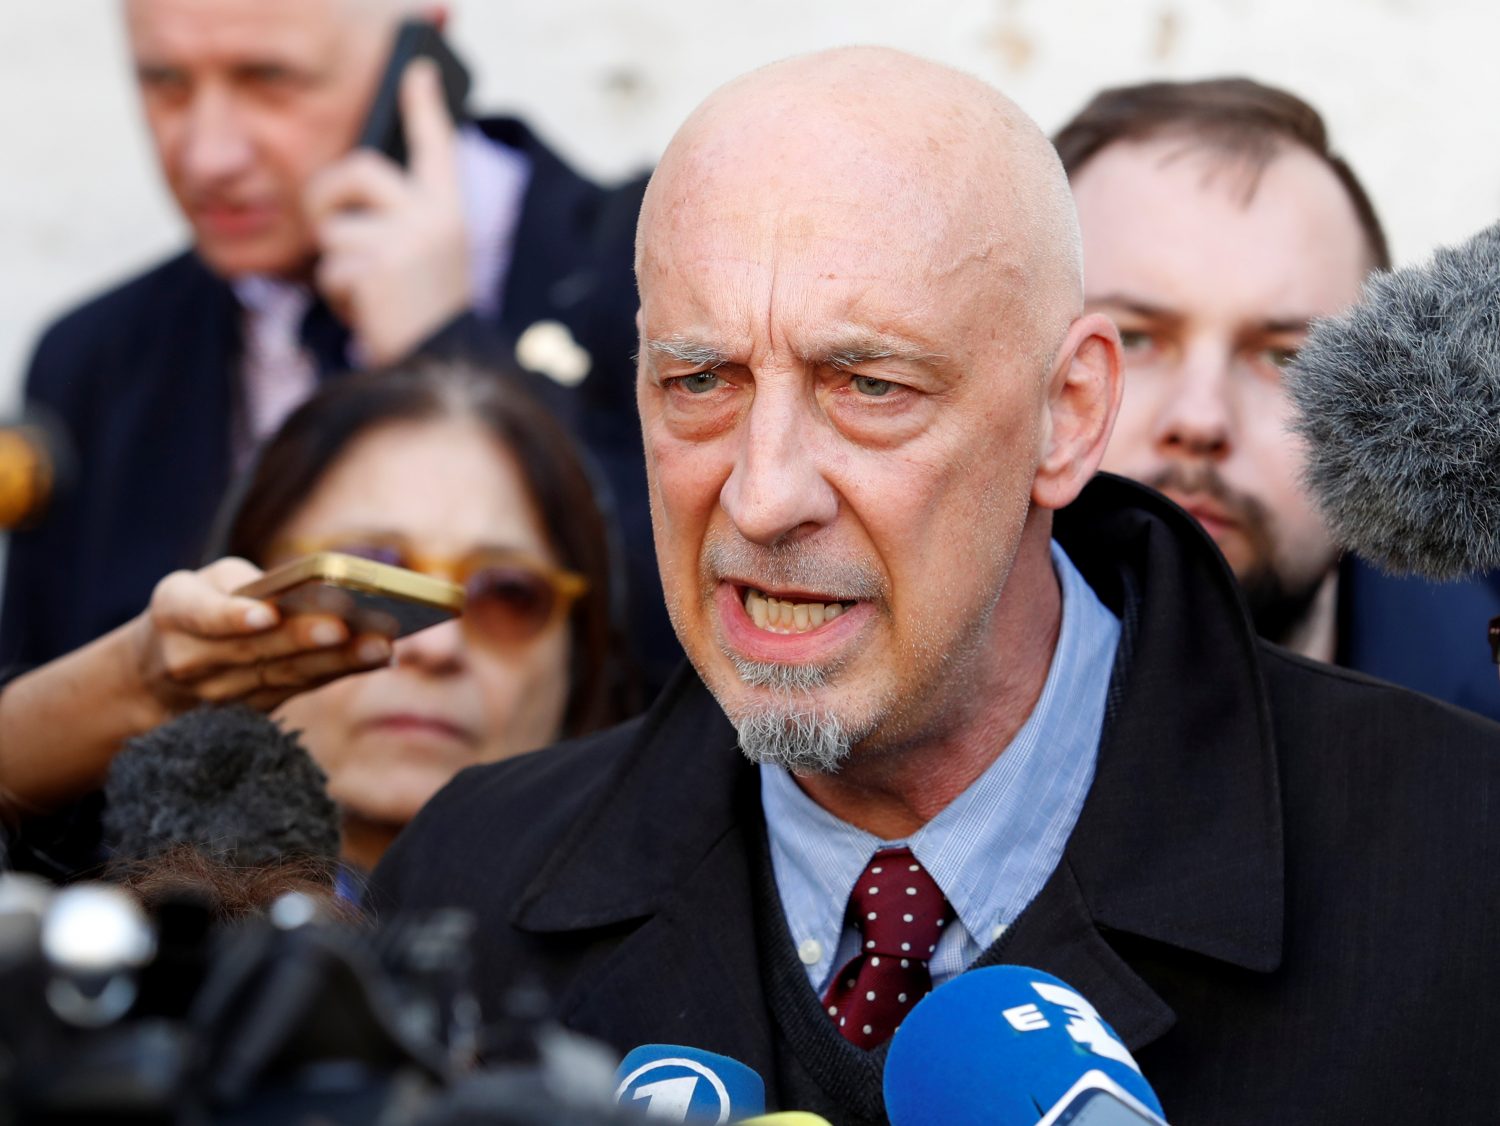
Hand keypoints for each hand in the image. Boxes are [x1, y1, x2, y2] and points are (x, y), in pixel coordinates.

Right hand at [130, 558, 392, 716]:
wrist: (154, 674)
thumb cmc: (197, 607)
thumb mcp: (203, 584)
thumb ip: (245, 585)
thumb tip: (312, 589)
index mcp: (175, 612)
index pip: (202, 616)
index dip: (234, 618)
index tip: (266, 614)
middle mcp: (191, 659)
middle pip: (254, 651)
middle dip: (304, 639)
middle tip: (345, 626)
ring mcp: (220, 695)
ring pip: (284, 676)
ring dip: (336, 662)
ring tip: (378, 645)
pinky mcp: (252, 711)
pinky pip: (300, 689)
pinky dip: (340, 672)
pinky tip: (378, 659)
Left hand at [304, 59, 470, 364]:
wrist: (438, 367)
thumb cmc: (424, 313)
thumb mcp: (424, 257)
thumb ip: (399, 219)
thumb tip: (344, 187)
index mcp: (450, 211)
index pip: (437, 147)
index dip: (425, 106)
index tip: (419, 70)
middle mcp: (433, 217)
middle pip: (358, 170)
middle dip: (327, 195)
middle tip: (328, 225)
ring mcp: (406, 240)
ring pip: (334, 230)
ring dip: (337, 266)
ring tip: (371, 294)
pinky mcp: (377, 267)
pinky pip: (330, 269)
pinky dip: (338, 297)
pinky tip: (369, 313)